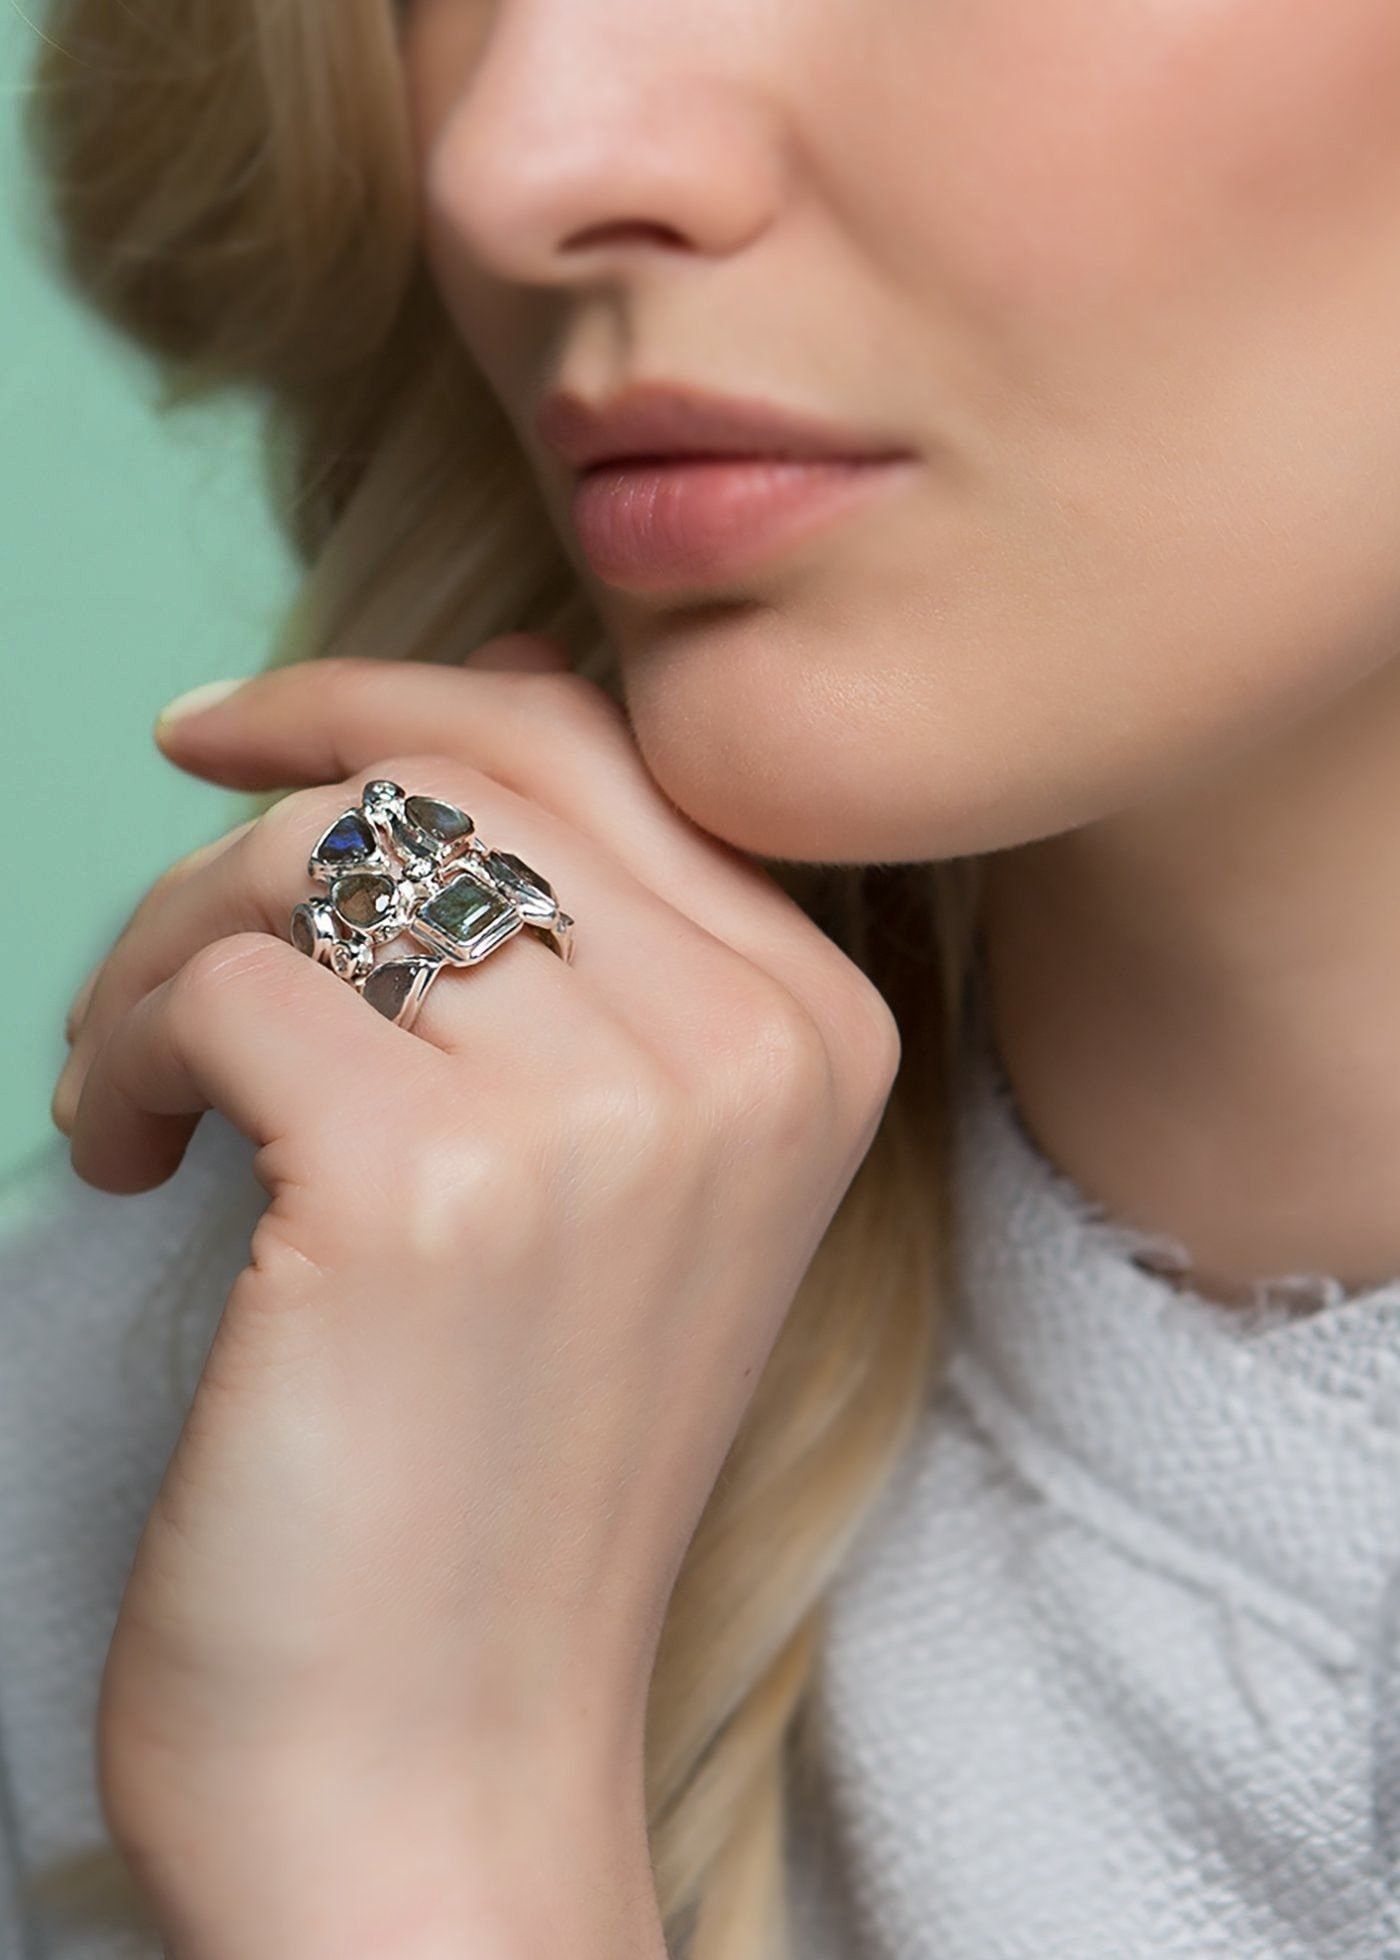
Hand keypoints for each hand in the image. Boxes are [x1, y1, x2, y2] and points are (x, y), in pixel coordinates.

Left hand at [56, 640, 901, 1951]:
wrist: (441, 1762)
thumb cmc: (499, 1464)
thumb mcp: (625, 1181)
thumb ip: (594, 940)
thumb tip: (493, 697)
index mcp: (817, 1031)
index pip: (592, 747)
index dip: (396, 704)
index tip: (248, 734)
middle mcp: (740, 1047)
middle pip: (450, 765)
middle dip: (262, 787)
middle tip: (161, 867)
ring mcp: (598, 1111)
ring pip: (316, 857)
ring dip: (168, 943)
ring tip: (138, 1078)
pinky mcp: (424, 1186)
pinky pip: (219, 985)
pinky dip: (123, 1051)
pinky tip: (127, 1159)